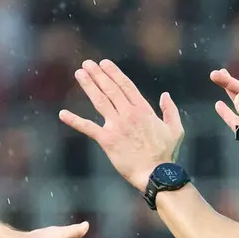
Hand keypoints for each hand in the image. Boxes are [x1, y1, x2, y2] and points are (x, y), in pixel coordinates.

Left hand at [58, 59, 183, 191]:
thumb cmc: (166, 154)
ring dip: (88, 86)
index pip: (126, 85)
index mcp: (144, 110)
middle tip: (87, 64)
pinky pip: (88, 128)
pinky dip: (74, 120)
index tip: (104, 63)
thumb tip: (165, 95)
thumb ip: (170, 110)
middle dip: (98, 74)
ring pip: (100, 101)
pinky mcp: (107, 140)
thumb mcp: (176, 129)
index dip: (113, 73)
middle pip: (110, 89)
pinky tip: (62, 114)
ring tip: (79, 73)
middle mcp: (129, 114)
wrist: (156, 174)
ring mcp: (117, 126)